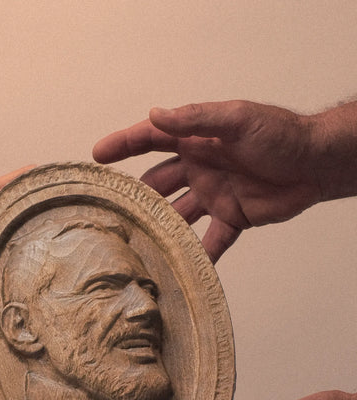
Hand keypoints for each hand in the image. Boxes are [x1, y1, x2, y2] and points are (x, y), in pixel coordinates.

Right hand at [93, 101, 321, 261]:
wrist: (314, 165)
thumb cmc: (279, 134)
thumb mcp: (237, 119)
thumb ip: (196, 120)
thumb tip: (156, 115)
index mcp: (196, 141)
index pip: (152, 140)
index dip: (123, 145)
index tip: (98, 156)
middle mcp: (199, 168)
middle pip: (158, 184)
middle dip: (137, 197)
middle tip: (112, 214)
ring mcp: (213, 195)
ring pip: (178, 216)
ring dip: (161, 229)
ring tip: (139, 247)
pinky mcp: (231, 217)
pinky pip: (210, 241)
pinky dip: (199, 256)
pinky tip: (183, 271)